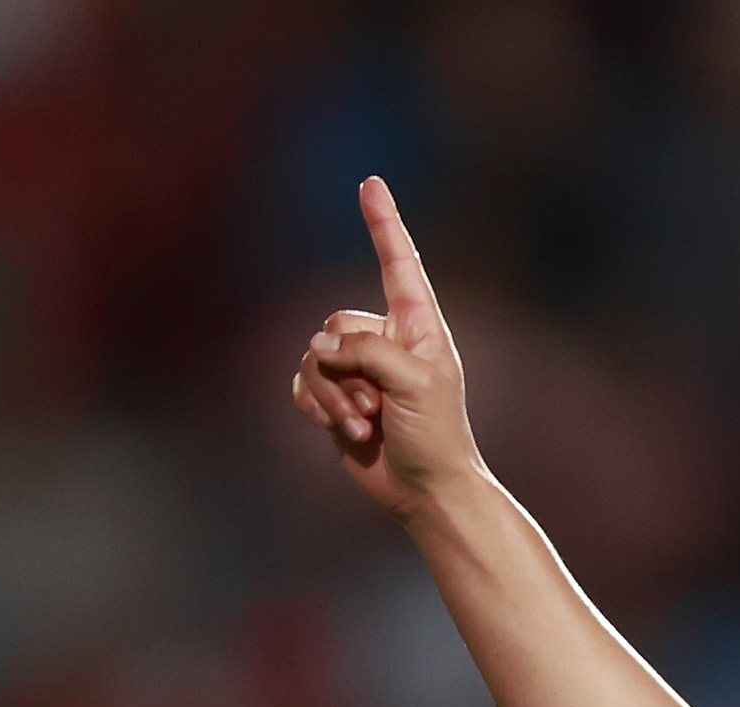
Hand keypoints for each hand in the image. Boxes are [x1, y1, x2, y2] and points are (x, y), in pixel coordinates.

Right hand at [290, 176, 482, 519]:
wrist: (426, 490)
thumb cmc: (436, 435)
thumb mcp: (414, 381)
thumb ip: (367, 350)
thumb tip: (321, 350)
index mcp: (418, 326)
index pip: (398, 263)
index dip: (383, 223)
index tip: (371, 183)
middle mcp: (386, 340)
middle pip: (335, 325)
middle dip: (347, 367)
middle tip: (378, 404)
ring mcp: (358, 370)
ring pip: (315, 357)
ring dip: (335, 395)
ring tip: (366, 423)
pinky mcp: (335, 399)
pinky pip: (303, 384)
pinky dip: (319, 408)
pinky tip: (347, 432)